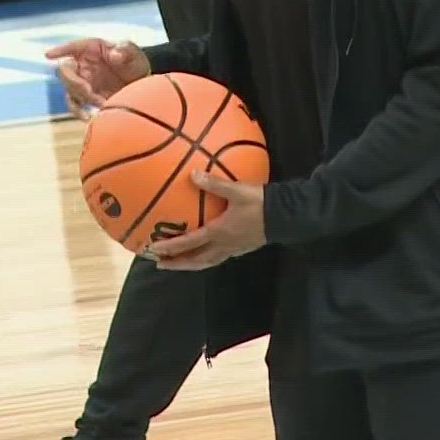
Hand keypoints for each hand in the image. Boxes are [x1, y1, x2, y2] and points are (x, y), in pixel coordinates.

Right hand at [44, 38, 148, 118]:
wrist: (141, 83)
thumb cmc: (134, 62)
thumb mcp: (133, 53)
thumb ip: (125, 50)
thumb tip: (115, 54)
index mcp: (90, 48)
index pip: (72, 47)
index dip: (60, 50)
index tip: (49, 55)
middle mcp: (81, 64)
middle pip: (65, 71)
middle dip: (74, 82)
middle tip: (88, 92)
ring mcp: (82, 82)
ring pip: (69, 90)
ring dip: (81, 98)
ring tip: (100, 103)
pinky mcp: (85, 98)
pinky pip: (75, 105)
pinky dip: (79, 112)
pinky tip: (88, 118)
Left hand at [149, 171, 266, 269]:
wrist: (286, 216)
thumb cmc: (260, 203)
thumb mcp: (237, 190)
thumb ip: (214, 184)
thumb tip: (192, 174)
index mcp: (218, 232)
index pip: (189, 243)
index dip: (171, 247)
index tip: (153, 250)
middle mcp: (223, 245)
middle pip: (196, 260)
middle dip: (177, 263)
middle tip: (160, 264)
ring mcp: (233, 249)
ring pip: (207, 262)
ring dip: (190, 264)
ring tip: (178, 264)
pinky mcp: (242, 248)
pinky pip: (218, 258)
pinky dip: (206, 259)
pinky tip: (204, 254)